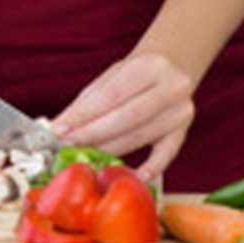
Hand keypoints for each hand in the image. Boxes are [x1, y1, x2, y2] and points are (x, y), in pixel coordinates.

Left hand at [51, 51, 196, 182]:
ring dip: (108, 149)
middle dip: (92, 133)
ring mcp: (180, 111)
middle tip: (67, 143)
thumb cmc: (137, 74)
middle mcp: (171, 87)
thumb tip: (61, 125)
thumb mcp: (113, 76)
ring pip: (139, 136)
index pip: (111, 94)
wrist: (172, 68)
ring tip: (84, 154)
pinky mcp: (183, 131)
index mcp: (150, 66)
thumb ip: (88, 101)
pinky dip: (150, 167)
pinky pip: (166, 154)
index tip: (60, 128)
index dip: (84, 114)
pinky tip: (135, 176)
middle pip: (126, 117)